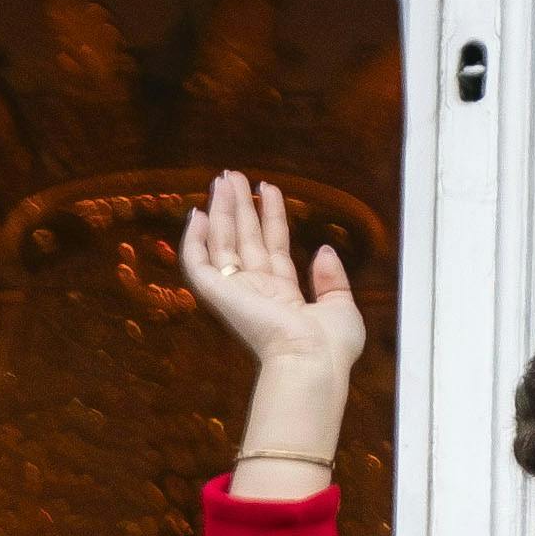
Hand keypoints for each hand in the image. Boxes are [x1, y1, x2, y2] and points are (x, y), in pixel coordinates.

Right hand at [177, 170, 363, 372]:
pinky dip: (193, 240)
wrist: (311, 360)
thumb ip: (332, 278)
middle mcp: (256, 291)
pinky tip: (197, 214)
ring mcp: (235, 291)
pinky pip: (196, 263)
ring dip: (221, 210)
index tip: (268, 189)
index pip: (272, 246)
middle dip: (239, 206)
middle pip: (243, 238)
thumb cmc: (330, 346)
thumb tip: (323, 250)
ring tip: (222, 179)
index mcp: (283, 295)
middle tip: (233, 175)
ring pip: (221, 243)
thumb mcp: (341, 305)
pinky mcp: (218, 293)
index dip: (270, 216)